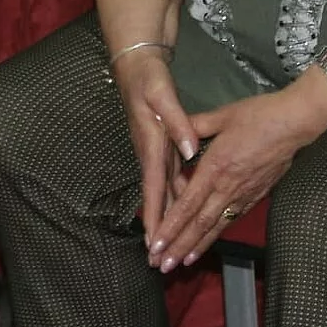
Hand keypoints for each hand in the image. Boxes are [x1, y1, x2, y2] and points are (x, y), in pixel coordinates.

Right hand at [113, 48, 199, 255]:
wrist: (136, 66)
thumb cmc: (148, 81)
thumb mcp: (162, 97)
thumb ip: (178, 124)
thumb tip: (191, 150)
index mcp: (152, 146)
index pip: (154, 189)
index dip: (155, 217)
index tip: (154, 243)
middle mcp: (151, 154)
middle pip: (157, 198)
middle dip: (158, 229)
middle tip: (159, 260)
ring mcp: (154, 152)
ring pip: (164, 192)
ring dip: (166, 218)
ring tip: (171, 246)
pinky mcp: (160, 148)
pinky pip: (168, 179)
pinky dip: (175, 198)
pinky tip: (183, 210)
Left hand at [151, 83, 326, 269]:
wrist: (295, 124)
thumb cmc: (258, 116)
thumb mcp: (221, 115)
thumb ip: (194, 125)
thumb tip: (171, 127)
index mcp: (215, 167)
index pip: (188, 204)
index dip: (171, 227)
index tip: (156, 244)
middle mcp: (227, 187)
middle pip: (199, 224)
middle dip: (178, 246)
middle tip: (160, 265)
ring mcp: (243, 194)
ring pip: (215, 226)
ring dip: (195, 246)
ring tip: (179, 264)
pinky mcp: (255, 196)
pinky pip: (231, 219)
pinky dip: (215, 235)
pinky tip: (205, 245)